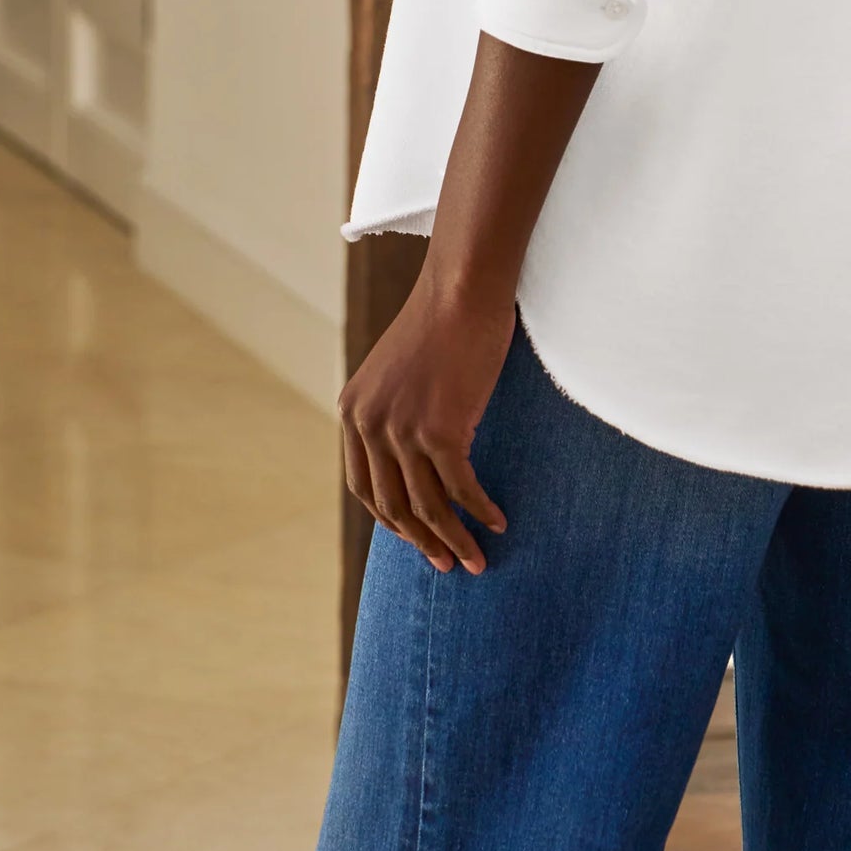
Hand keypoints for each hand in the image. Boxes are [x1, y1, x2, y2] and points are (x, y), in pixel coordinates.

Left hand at [339, 277, 515, 573]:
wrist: (463, 287)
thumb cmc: (444, 319)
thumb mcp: (401, 369)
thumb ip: (396, 409)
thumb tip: (419, 454)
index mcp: (352, 411)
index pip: (364, 486)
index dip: (390, 519)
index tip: (416, 538)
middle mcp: (368, 425)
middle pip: (392, 506)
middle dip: (421, 541)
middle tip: (446, 563)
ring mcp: (401, 430)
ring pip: (428, 505)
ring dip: (453, 539)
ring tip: (476, 559)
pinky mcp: (439, 430)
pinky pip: (461, 487)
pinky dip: (479, 510)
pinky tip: (497, 521)